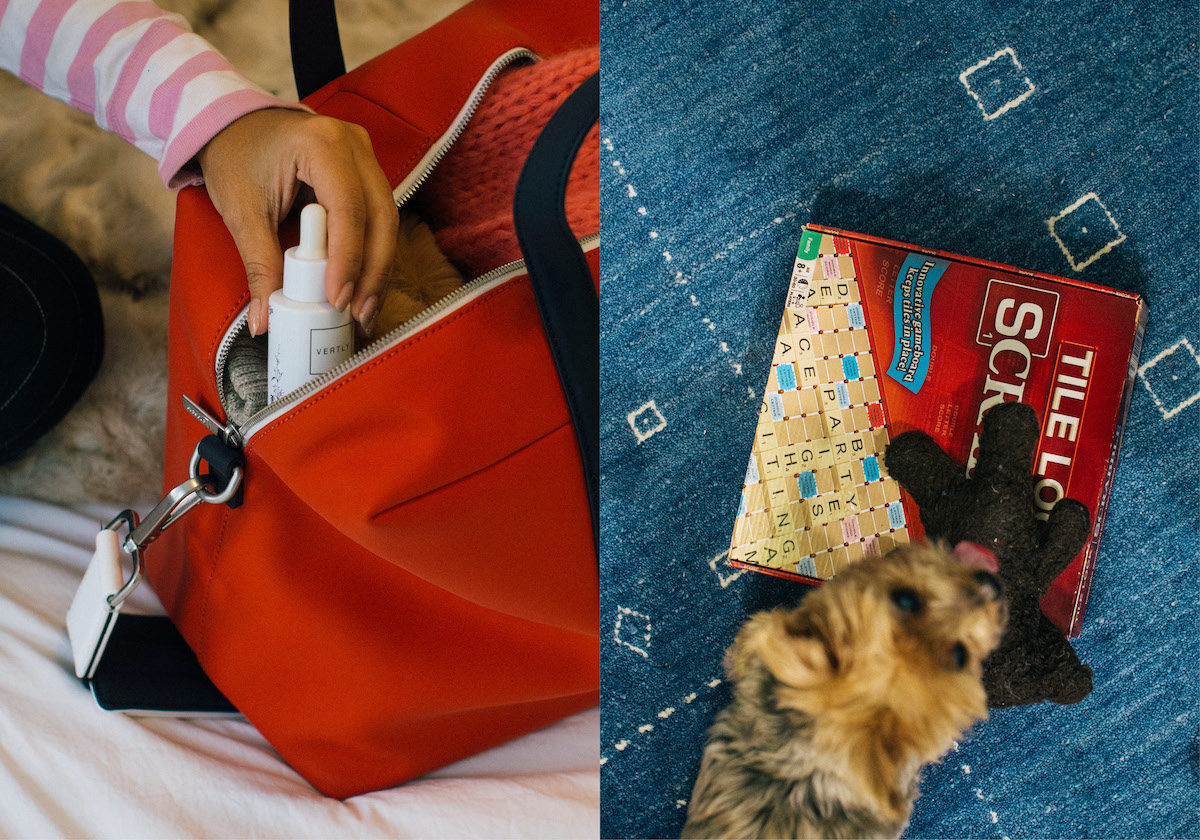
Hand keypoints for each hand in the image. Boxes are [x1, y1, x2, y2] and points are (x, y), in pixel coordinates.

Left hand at [196, 108, 397, 335]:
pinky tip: (365, 286)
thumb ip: (260, 265)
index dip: (348, 259)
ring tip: (364, 309)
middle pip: (380, 217)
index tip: (337, 299)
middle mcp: (353, 145)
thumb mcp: (242, 212)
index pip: (348, 209)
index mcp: (321, 144)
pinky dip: (373, 253)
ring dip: (378, 267)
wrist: (232, 124)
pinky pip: (379, 216)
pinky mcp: (366, 170)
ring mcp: (365, 155)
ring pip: (387, 219)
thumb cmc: (235, 157)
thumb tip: (263, 320)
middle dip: (372, 271)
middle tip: (359, 313)